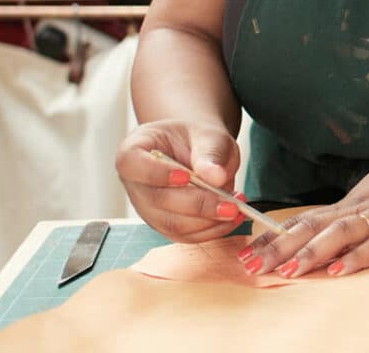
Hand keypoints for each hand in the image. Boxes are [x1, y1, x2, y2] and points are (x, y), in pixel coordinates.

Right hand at [116, 119, 243, 242]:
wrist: (200, 150)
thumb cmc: (198, 138)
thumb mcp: (207, 133)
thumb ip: (211, 151)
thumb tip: (216, 177)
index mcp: (133, 150)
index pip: (132, 164)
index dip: (156, 173)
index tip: (186, 176)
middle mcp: (135, 184)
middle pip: (157, 200)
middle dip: (197, 204)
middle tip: (229, 203)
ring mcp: (147, 208)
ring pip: (172, 223)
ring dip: (207, 221)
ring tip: (236, 208)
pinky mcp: (164, 226)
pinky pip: (185, 235)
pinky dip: (211, 230)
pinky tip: (231, 217)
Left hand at [237, 137, 368, 279]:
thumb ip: (360, 210)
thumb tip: (332, 229)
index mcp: (356, 198)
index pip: (308, 219)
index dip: (276, 237)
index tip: (247, 252)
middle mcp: (364, 204)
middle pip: (314, 227)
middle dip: (280, 248)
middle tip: (249, 265)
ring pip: (342, 233)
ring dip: (311, 253)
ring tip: (286, 272)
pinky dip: (358, 257)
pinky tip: (340, 270)